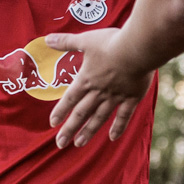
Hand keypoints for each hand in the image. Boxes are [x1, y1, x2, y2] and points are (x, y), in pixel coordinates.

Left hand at [45, 28, 152, 147]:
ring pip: (99, 118)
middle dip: (70, 129)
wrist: (136, 49)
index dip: (60, 111)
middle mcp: (98, 92)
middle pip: (81, 113)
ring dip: (88, 131)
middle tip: (60, 143)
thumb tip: (46, 39)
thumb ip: (66, 42)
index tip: (52, 124)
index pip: (69, 99)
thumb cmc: (110, 43)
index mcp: (86, 79)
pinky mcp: (131, 98)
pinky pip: (123, 116)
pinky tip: (112, 137)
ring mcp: (115, 97)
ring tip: (79, 143)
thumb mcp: (85, 40)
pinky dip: (118, 127)